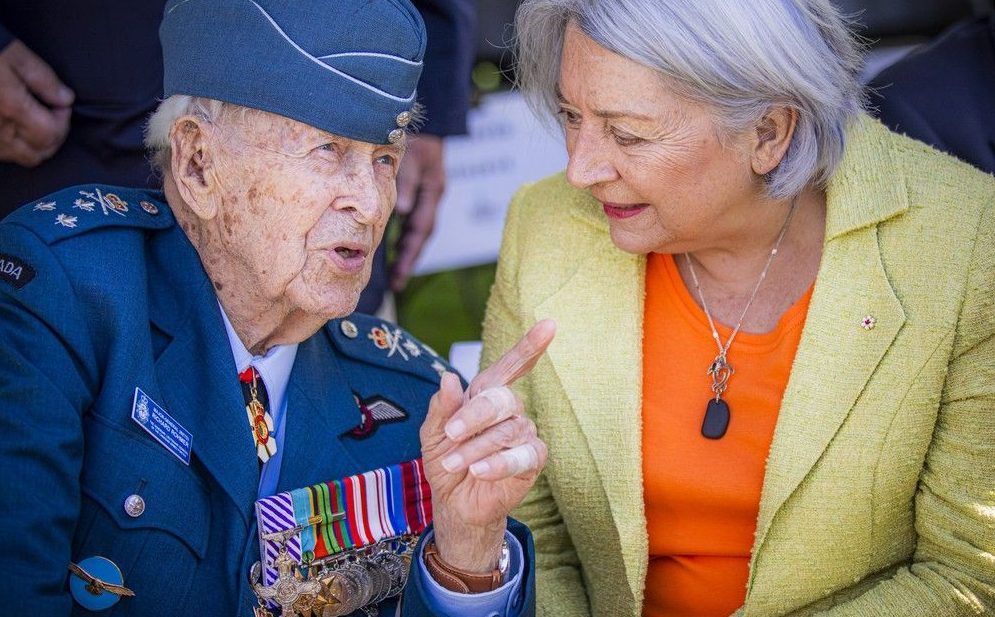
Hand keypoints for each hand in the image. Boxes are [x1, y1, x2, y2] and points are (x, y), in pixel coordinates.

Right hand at [0, 39, 73, 166]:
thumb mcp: (16, 55)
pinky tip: (13, 128)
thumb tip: (65, 99)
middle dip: (53, 137)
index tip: (61, 105)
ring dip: (34, 146)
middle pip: (37, 153)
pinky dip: (12, 147)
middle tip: (53, 115)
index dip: (63, 122)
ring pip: (18, 157)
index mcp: (12, 108)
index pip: (50, 134)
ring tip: (35, 122)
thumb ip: (43, 80)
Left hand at [391, 133, 445, 291]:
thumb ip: (406, 182)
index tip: (399, 276)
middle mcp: (431, 197)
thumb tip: (402, 210)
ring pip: (416, 230)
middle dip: (408, 260)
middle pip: (420, 236)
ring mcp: (426, 195)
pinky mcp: (418, 191)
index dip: (410, 254)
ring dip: (406, 252)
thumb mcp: (412, 157)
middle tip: (396, 285)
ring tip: (394, 276)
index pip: (421, 229)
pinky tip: (392, 247)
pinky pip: (411, 219)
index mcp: (432, 191)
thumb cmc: (414, 134)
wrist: (420, 117)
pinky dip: (403, 236)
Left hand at [420, 319, 555, 572]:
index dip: (530, 345)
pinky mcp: (533, 460)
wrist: (454, 501)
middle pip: (501, 399)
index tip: (549, 324)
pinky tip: (478, 471)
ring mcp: (524, 433)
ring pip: (506, 431)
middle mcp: (510, 409)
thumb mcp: (432, 433)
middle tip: (450, 434)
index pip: (512, 364)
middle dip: (473, 416)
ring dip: (474, 448)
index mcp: (487, 393)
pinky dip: (497, 464)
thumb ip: (441, 407)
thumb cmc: (446, 459)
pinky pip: (521, 456)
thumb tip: (449, 378)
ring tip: (452, 464)